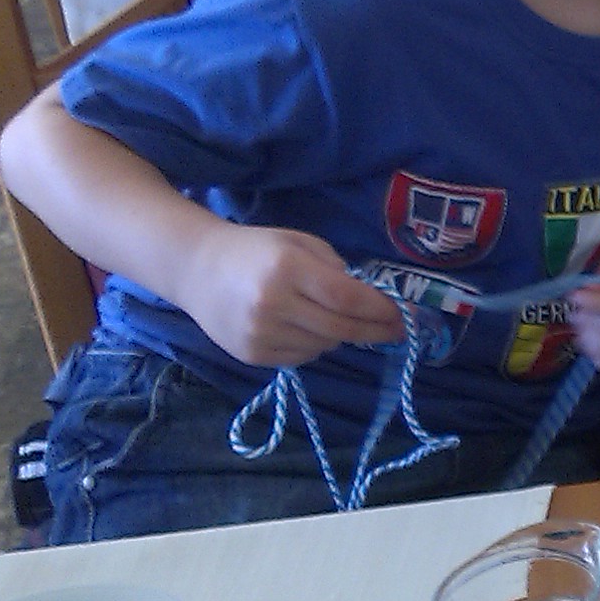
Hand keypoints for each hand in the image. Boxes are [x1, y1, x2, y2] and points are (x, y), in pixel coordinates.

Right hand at [172, 225, 401, 367]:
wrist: (196, 269)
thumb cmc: (255, 251)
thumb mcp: (298, 243)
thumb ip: (335, 268)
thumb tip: (370, 299)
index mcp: (288, 268)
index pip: (347, 298)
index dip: (380, 310)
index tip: (403, 315)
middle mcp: (273, 303)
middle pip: (341, 328)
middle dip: (374, 330)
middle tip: (396, 329)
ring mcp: (260, 333)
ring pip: (324, 346)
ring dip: (340, 336)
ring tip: (335, 319)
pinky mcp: (251, 354)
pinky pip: (301, 357)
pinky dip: (314, 346)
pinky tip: (304, 327)